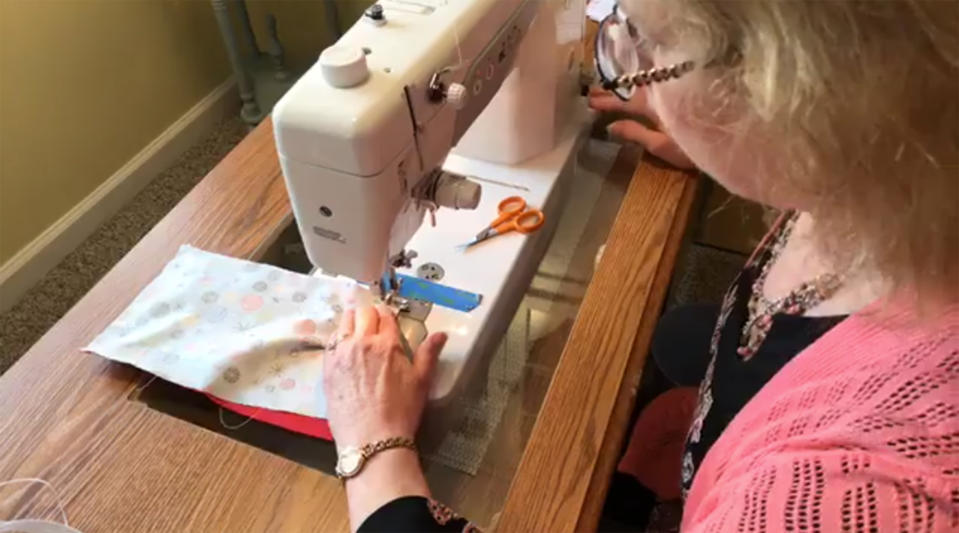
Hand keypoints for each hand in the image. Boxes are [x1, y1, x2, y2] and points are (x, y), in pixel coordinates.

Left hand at [323, 304, 447, 529]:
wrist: (372, 439)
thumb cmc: (401, 411)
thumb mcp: (421, 381)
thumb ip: (429, 353)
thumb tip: (441, 334)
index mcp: (386, 343)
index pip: (385, 315)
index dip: (387, 316)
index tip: (388, 322)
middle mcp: (361, 342)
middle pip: (362, 313)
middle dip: (369, 315)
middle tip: (373, 326)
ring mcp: (340, 354)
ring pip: (343, 323)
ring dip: (351, 323)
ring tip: (356, 334)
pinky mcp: (327, 368)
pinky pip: (330, 342)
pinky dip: (337, 340)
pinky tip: (343, 350)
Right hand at [588, 86, 696, 169]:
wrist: (730, 141)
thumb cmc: (696, 147)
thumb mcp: (662, 146)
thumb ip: (636, 133)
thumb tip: (610, 126)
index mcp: (655, 105)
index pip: (625, 100)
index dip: (607, 101)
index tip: (590, 101)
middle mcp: (663, 91)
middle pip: (632, 87)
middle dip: (613, 90)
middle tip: (593, 91)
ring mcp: (674, 88)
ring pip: (645, 80)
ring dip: (626, 83)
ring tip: (610, 86)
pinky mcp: (685, 90)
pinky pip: (658, 80)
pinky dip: (643, 80)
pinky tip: (636, 83)